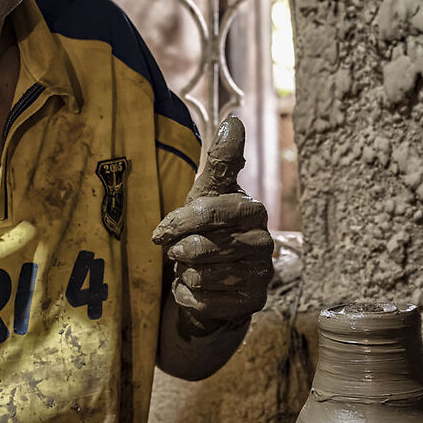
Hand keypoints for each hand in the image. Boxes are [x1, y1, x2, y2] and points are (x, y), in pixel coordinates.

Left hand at [151, 115, 272, 339]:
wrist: (217, 280)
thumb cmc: (209, 230)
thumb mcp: (209, 193)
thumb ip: (221, 160)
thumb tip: (234, 120)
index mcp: (252, 210)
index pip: (211, 212)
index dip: (179, 223)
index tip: (159, 233)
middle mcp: (264, 242)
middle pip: (202, 248)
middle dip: (180, 252)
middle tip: (178, 252)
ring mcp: (261, 275)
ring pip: (201, 277)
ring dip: (185, 274)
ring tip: (191, 268)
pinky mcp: (252, 303)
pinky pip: (203, 301)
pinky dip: (188, 296)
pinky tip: (195, 288)